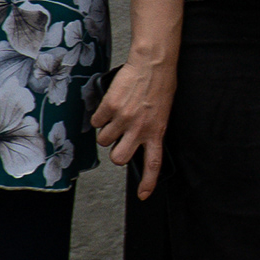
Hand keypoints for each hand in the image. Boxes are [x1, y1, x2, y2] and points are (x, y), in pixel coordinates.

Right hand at [90, 57, 172, 199]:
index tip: (144, 195)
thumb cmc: (161, 86)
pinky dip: (100, 116)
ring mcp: (123, 119)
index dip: (148, 181)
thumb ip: (151, 128)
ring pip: (103, 140)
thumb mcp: (163, 112)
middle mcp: (139, 128)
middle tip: (119, 140)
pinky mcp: (109, 107)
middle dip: (115, 153)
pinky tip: (111, 105)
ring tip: (117, 117)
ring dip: (107, 132)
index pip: (153, 162)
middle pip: (118, 158)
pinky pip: (96, 121)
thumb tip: (138, 140)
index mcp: (157, 131)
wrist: (153, 64)